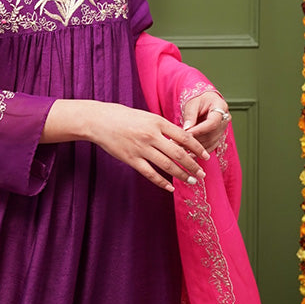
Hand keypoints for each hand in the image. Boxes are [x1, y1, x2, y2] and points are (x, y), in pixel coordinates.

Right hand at [42, 99, 209, 192]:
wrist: (99, 121)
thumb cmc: (123, 117)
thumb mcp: (147, 116)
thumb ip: (163, 127)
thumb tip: (180, 139)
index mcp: (157, 122)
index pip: (184, 137)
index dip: (197, 148)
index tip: (205, 156)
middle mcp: (151, 136)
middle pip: (178, 154)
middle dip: (193, 165)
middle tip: (202, 174)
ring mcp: (141, 148)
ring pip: (167, 165)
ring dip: (181, 175)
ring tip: (191, 181)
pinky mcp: (131, 159)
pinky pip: (150, 173)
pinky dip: (162, 182)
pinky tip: (170, 188)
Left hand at [181, 93, 230, 153]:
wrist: (205, 102)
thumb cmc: (199, 99)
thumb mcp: (192, 103)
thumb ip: (190, 115)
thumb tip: (186, 129)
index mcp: (221, 107)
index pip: (212, 122)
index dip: (199, 130)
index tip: (186, 134)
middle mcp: (225, 119)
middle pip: (212, 134)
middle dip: (195, 140)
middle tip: (179, 143)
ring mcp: (223, 129)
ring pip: (211, 142)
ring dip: (196, 147)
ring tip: (181, 149)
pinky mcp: (219, 137)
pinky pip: (211, 146)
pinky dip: (200, 151)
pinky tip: (189, 154)